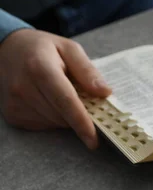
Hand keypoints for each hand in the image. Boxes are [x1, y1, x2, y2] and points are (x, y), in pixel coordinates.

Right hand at [0, 29, 110, 148]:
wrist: (7, 50)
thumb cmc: (43, 49)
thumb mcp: (70, 49)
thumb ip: (88, 71)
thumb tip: (105, 92)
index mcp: (40, 67)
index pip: (65, 101)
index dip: (82, 122)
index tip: (94, 140)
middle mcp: (23, 87)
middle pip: (61, 115)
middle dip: (79, 115)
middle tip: (85, 100)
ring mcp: (15, 103)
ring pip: (53, 123)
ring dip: (66, 116)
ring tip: (61, 94)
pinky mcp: (12, 114)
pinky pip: (43, 125)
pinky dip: (53, 118)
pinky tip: (49, 101)